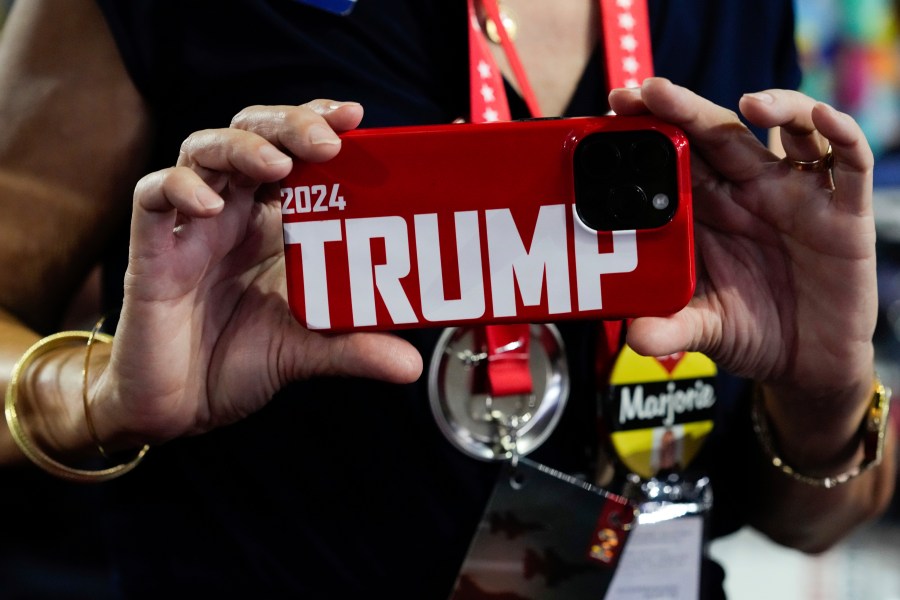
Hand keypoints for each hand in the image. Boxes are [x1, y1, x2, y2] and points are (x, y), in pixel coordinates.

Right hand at [95, 100, 422, 445]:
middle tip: (326, 139)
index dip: (318, 125)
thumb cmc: (237, 364)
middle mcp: (234, 214)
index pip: (294, 152)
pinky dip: (179, 188)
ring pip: (203, 151)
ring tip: (277, 161)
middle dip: (287, 124)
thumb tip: (411, 364)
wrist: (178, 409)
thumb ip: (354, 348)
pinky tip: (210, 205)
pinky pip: (153, 198)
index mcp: (273, 225)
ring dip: (242, 146)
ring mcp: (191, 228)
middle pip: (252, 134)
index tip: (356, 117)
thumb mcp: (305, 352)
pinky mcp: (152, 252)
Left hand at [609, 78, 875, 408]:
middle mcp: (750, 191)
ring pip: (788, 130)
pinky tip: (824, 121)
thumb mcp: (704, 329)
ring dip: (775, 105)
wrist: (806, 362)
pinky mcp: (844, 212)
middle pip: (718, 133)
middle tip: (650, 91)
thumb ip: (672, 328)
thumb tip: (635, 338)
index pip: (677, 154)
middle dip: (685, 107)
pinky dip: (841, 135)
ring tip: (750, 104)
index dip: (651, 129)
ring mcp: (797, 196)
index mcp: (709, 210)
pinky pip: (848, 163)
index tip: (616, 111)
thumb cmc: (749, 331)